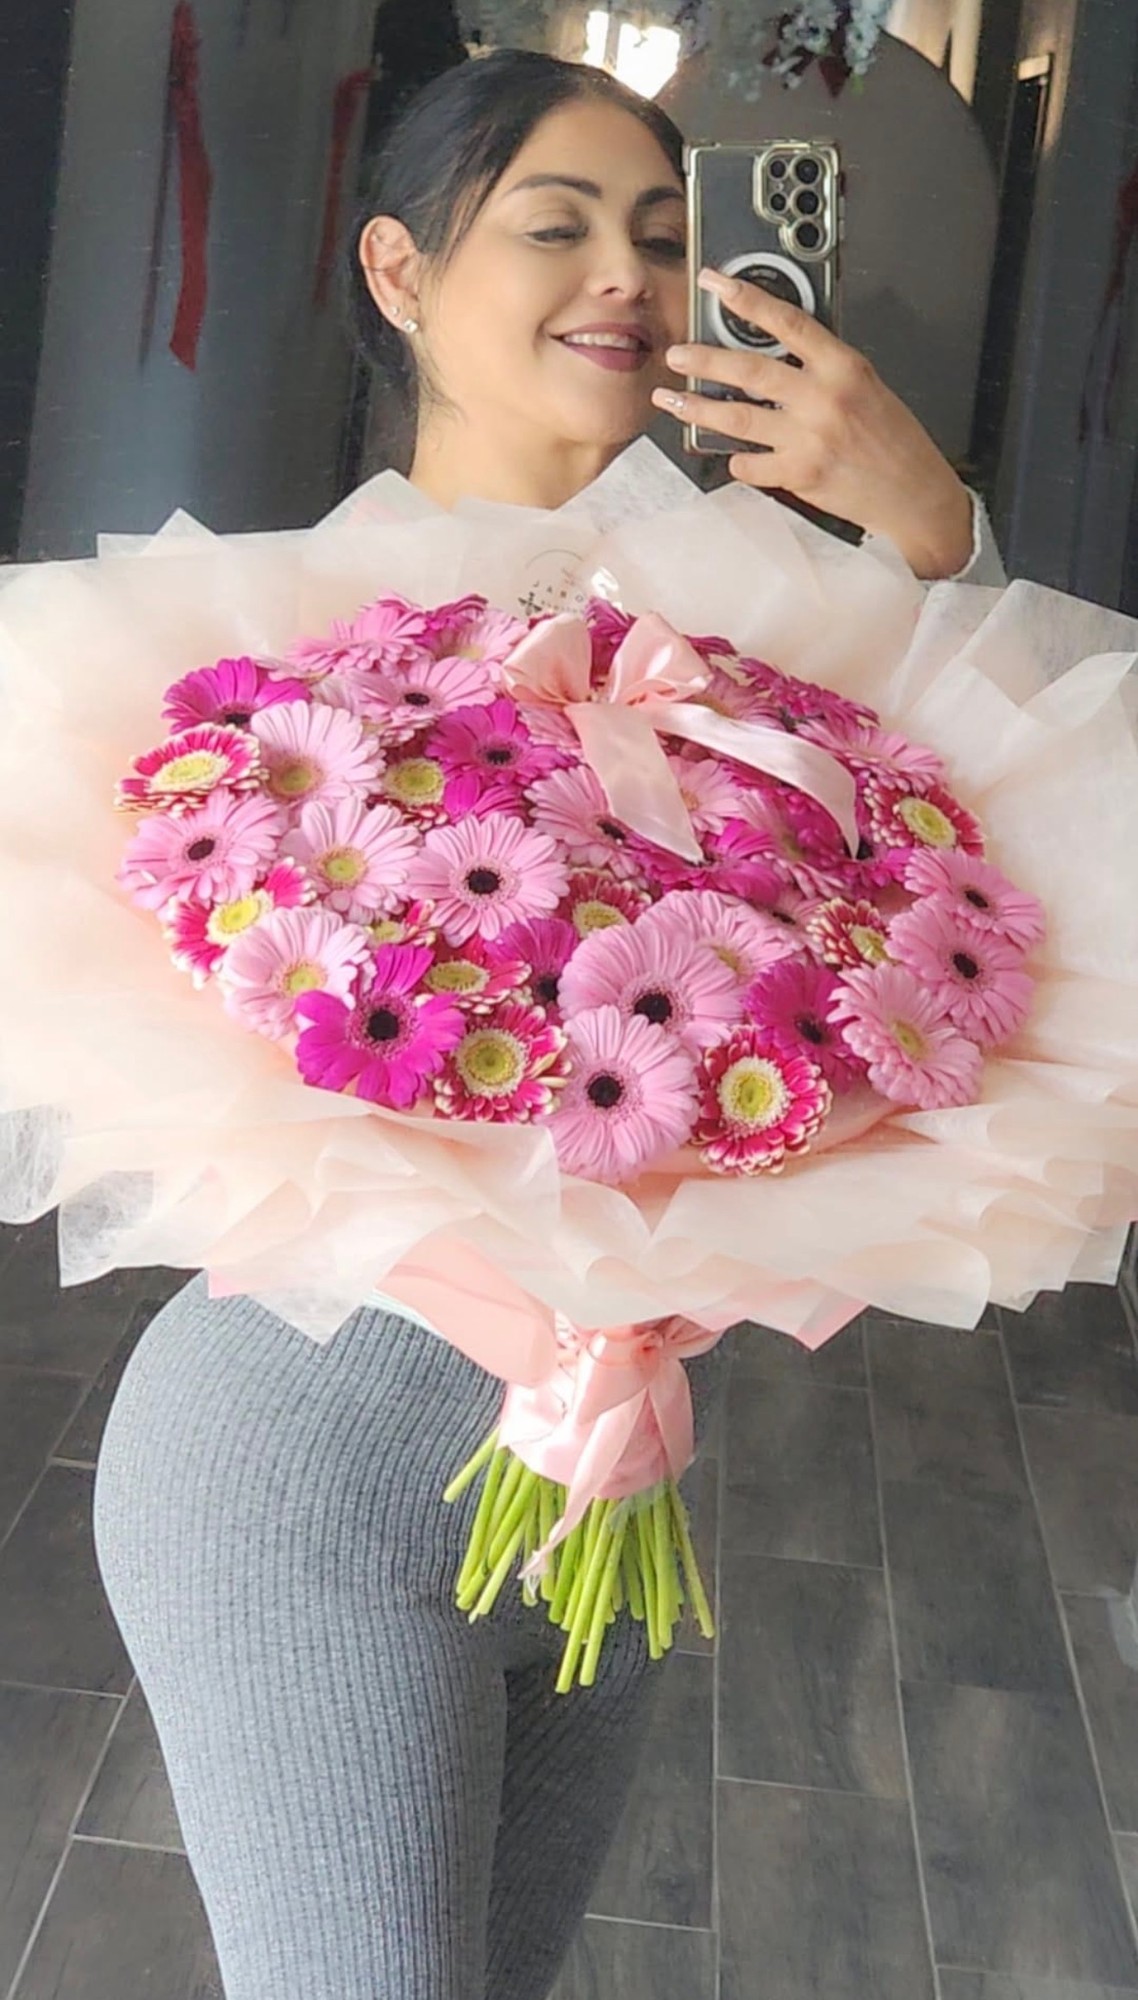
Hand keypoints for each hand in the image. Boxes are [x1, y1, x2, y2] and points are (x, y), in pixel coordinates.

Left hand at [652, 267, 974, 581]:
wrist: (914, 494)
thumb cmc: (893, 440)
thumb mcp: (867, 386)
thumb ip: (823, 368)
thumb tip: (777, 353)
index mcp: (844, 367)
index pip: (788, 322)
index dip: (748, 299)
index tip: (717, 284)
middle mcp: (823, 399)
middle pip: (750, 370)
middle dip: (705, 359)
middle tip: (676, 355)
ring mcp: (808, 439)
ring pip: (738, 417)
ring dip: (699, 407)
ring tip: (671, 400)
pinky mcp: (799, 475)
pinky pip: (751, 465)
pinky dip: (738, 461)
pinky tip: (732, 457)